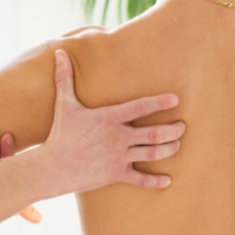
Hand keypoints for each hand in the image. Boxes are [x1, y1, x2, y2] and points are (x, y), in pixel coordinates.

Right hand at [40, 49, 184, 193]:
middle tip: (182, 126)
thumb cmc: (60, 133)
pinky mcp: (115, 175)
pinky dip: (156, 182)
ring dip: (170, 149)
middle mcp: (117, 137)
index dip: (160, 102)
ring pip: (153, 154)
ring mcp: (117, 157)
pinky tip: (168, 180)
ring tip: (178, 144)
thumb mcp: (64, 104)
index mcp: (109, 118)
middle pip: (155, 133)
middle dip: (173, 129)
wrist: (52, 167)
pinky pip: (141, 179)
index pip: (140, 107)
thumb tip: (59, 52)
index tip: (175, 99)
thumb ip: (65, 78)